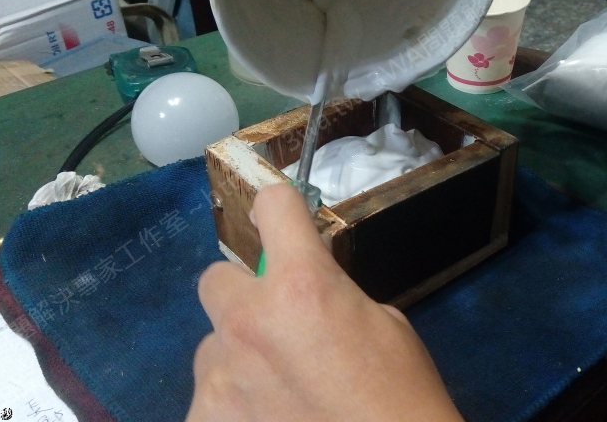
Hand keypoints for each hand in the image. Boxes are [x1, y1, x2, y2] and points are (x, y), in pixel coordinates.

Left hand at [187, 184, 463, 421]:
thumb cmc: (402, 395)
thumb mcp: (383, 324)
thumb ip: (332, 297)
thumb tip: (308, 295)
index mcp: (301, 284)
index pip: (274, 207)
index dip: (280, 208)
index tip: (279, 216)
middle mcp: (248, 320)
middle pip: (216, 280)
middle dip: (244, 296)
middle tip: (278, 329)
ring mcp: (219, 375)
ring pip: (212, 346)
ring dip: (238, 358)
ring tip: (277, 394)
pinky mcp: (204, 420)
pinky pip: (208, 399)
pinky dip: (232, 408)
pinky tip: (265, 420)